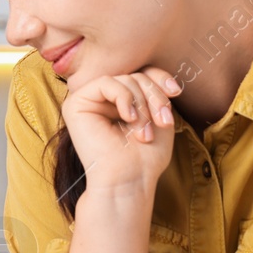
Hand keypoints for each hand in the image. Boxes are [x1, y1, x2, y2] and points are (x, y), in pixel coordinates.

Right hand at [62, 67, 179, 189]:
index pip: (141, 75)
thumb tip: (154, 72)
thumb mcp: (158, 117)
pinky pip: (106, 83)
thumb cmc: (144, 157)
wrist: (128, 180)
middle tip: (163, 122)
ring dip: (142, 105)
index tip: (176, 93)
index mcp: (120, 102)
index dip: (160, 79)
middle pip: (136, 76)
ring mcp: (88, 101)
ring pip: (124, 80)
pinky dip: (124, 98)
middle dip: (155, 97)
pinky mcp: (76, 104)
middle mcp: (103, 99)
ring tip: (144, 132)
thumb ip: (155, 91)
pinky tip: (128, 119)